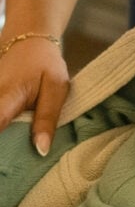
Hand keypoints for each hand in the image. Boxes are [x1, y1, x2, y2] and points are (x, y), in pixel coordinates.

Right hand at [0, 37, 69, 152]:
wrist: (28, 40)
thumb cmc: (45, 64)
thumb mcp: (56, 87)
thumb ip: (47, 118)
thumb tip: (40, 150)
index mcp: (8, 95)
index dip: (0, 144)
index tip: (4, 163)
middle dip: (3, 147)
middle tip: (10, 166)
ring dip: (4, 139)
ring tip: (10, 161)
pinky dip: (3, 127)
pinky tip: (10, 142)